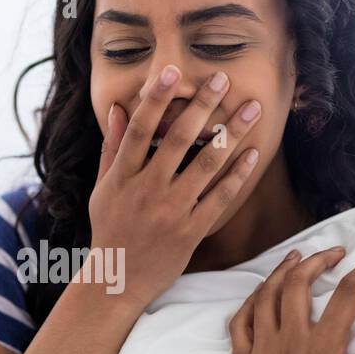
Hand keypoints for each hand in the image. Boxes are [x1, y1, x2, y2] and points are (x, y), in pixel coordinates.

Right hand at [87, 64, 262, 307]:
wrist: (117, 281)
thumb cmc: (109, 230)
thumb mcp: (102, 189)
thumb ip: (111, 148)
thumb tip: (116, 109)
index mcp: (122, 177)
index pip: (139, 129)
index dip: (155, 99)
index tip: (171, 72)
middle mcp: (147, 191)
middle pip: (178, 140)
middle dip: (203, 106)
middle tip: (223, 79)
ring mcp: (170, 212)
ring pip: (206, 165)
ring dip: (232, 133)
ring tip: (252, 108)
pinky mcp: (190, 232)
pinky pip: (220, 198)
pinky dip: (237, 175)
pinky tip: (253, 153)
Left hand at [229, 242, 354, 353]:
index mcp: (320, 348)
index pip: (347, 294)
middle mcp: (287, 342)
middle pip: (299, 284)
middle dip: (319, 260)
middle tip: (338, 253)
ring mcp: (262, 351)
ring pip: (266, 296)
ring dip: (282, 271)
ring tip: (298, 258)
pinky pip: (240, 322)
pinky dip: (251, 301)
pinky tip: (261, 294)